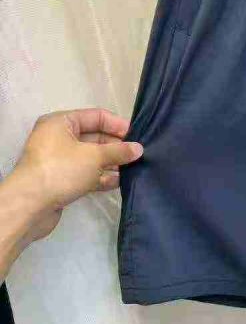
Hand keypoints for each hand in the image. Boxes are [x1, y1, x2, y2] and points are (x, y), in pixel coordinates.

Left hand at [14, 108, 143, 211]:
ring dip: (111, 163)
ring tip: (133, 168)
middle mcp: (58, 138)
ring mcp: (59, 160)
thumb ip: (119, 151)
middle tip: (137, 154)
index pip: (96, 117)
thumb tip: (139, 149)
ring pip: (91, 157)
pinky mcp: (61, 180)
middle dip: (116, 146)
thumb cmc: (61, 170)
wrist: (29, 206)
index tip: (137, 136)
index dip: (117, 124)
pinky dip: (101, 176)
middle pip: (94, 137)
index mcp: (61, 123)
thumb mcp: (94, 156)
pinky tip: (119, 182)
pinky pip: (86, 173)